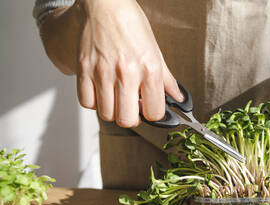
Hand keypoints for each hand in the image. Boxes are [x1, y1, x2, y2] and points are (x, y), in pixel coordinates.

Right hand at [75, 0, 182, 127]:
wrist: (104, 3)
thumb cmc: (130, 23)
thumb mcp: (156, 51)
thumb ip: (167, 79)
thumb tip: (177, 97)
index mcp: (149, 69)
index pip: (154, 112)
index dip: (153, 114)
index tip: (150, 108)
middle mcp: (126, 73)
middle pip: (127, 120)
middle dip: (132, 118)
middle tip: (132, 108)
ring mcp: (103, 72)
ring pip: (106, 114)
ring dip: (113, 111)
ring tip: (117, 98)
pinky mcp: (84, 69)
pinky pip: (86, 102)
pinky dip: (94, 102)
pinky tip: (101, 92)